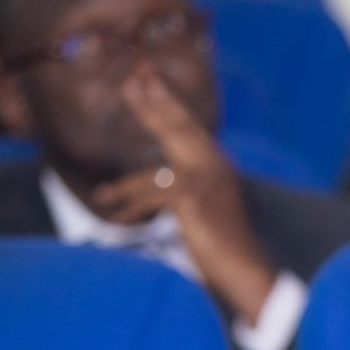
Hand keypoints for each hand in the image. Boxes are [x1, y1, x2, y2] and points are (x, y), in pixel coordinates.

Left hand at [94, 66, 276, 322]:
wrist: (247, 270)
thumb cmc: (227, 247)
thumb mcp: (207, 208)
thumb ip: (188, 186)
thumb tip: (159, 176)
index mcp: (219, 166)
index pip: (188, 127)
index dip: (166, 102)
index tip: (146, 80)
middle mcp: (215, 166)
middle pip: (176, 129)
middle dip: (150, 104)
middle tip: (129, 81)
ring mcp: (205, 180)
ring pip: (154, 171)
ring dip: (124, 190)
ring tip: (102, 196)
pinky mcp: (191, 199)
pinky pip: (149, 199)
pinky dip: (134, 215)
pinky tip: (120, 224)